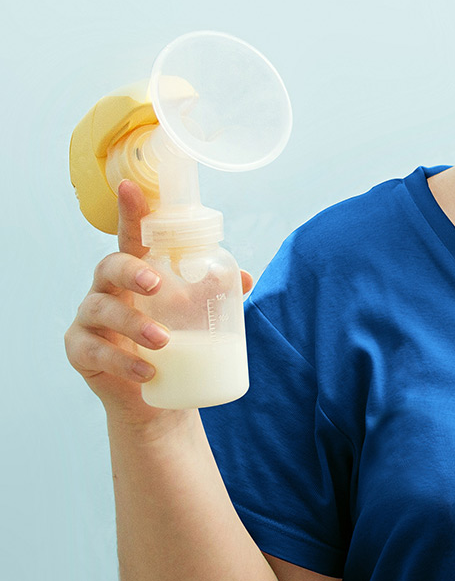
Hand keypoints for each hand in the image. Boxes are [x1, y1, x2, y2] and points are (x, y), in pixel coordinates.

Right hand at [64, 180, 252, 427]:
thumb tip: (248, 277)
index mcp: (135, 271)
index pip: (131, 235)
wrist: (153, 393)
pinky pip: (95, 351)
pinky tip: (146, 372)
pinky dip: (123, 361)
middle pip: (109, 265)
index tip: (129, 187)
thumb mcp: (195, 313)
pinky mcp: (80, 350)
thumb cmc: (173, 340)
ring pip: (103, 310)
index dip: (130, 211)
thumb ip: (216, 292)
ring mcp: (89, 318)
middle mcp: (107, 288)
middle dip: (131, 271)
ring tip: (163, 342)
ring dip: (134, 324)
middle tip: (155, 284)